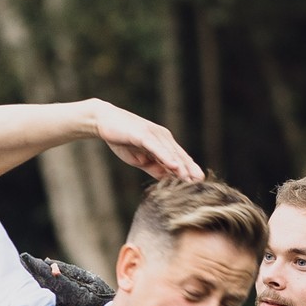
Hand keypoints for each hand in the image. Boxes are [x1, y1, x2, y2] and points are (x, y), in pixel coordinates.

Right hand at [90, 101, 204, 182]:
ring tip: (191, 179)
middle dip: (190, 170)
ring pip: (171, 153)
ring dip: (182, 167)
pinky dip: (166, 157)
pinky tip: (175, 166)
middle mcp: (162, 137)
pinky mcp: (143, 134)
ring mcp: (154, 135)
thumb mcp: (141, 159)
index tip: (200, 183)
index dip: (190, 170)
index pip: (180, 158)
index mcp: (163, 143)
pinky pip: (157, 148)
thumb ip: (155, 168)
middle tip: (201, 183)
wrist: (104, 121)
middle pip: (179, 156)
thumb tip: (168, 180)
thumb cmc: (123, 139)